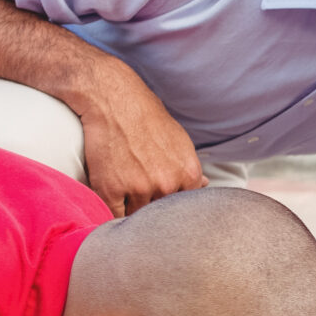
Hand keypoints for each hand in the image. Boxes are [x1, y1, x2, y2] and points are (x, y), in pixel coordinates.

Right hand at [74, 63, 205, 215]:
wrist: (114, 100)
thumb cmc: (147, 117)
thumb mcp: (180, 140)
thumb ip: (191, 168)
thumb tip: (205, 185)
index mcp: (188, 174)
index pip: (183, 207)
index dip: (171, 206)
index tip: (161, 202)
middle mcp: (167, 184)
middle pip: (160, 214)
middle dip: (151, 208)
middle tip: (139, 194)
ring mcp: (138, 188)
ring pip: (136, 216)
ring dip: (129, 209)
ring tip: (123, 191)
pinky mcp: (110, 189)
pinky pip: (112, 215)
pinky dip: (110, 210)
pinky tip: (111, 198)